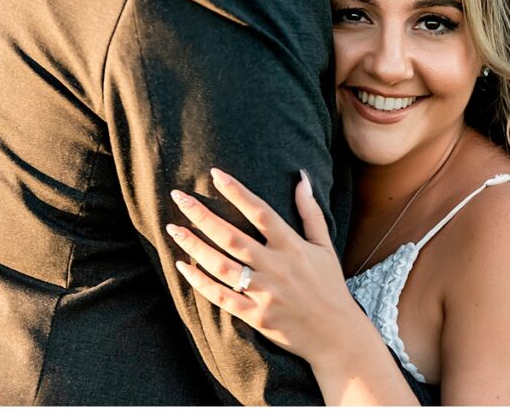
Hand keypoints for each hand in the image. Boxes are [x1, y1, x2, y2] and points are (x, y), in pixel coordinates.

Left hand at [166, 167, 358, 363]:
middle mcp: (277, 268)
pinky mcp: (255, 316)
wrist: (336, 334)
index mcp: (293, 247)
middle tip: (179, 197)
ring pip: (221, 265)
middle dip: (202, 215)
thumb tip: (302, 178)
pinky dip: (199, 281)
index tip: (216, 175)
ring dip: (194, 245)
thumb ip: (310, 212)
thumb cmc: (329, 286)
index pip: (261, 213)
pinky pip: (220, 296)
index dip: (237, 192)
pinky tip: (183, 267)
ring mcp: (265, 293)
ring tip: (173, 229)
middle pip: (232, 237)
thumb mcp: (325, 246)